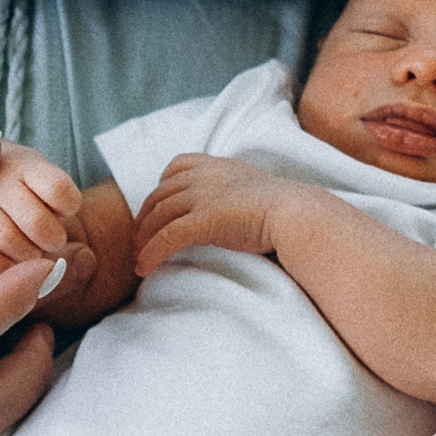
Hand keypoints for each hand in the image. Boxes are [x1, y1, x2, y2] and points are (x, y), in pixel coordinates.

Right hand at [0, 141, 87, 273]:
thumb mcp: (50, 181)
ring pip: (8, 239)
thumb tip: (87, 258)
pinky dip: (0, 265)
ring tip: (31, 249)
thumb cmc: (29, 187)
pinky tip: (9, 261)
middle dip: (52, 239)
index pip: (59, 190)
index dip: (69, 206)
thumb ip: (67, 208)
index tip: (64, 208)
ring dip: (27, 254)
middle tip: (50, 239)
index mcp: (26, 163)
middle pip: (37, 222)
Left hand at [132, 154, 306, 274]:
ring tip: (138, 258)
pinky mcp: (202, 220)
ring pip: (157, 217)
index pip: (177, 166)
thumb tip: (231, 210)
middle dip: (145, 217)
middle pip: (160, 195)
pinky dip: (150, 254)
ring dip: (143, 239)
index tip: (156, 206)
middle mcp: (204, 177)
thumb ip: (235, 192)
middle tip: (138, 239)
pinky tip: (144, 269)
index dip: (161, 186)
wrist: (297, 213)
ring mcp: (201, 197)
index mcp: (218, 166)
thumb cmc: (286, 208)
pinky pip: (166, 238)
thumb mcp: (254, 189)